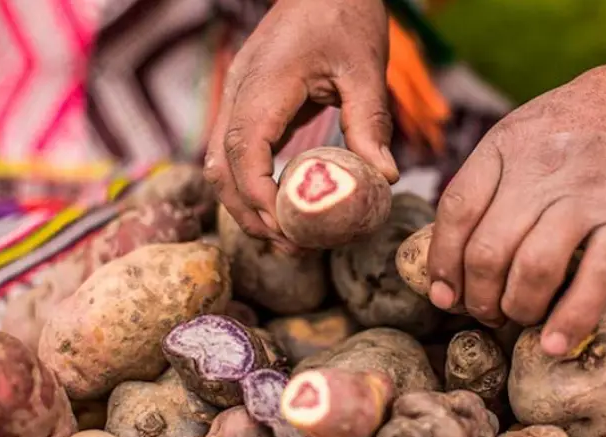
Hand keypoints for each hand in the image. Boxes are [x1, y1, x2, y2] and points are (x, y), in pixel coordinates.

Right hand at [205, 0, 398, 250]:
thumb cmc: (346, 16)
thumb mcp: (364, 68)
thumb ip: (369, 121)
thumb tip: (383, 177)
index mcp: (265, 84)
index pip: (245, 153)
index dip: (259, 199)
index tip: (289, 229)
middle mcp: (240, 92)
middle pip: (222, 168)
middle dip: (250, 213)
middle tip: (291, 246)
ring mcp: (239, 96)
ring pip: (221, 163)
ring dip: (246, 203)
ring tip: (285, 234)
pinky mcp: (248, 101)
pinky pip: (236, 151)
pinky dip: (251, 183)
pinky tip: (281, 203)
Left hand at [427, 64, 605, 355]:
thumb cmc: (571, 128)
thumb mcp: (516, 135)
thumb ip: (483, 183)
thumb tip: (448, 252)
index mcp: (504, 148)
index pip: (456, 211)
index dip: (442, 260)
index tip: (442, 292)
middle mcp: (540, 172)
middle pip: (489, 249)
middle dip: (477, 295)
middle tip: (483, 310)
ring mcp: (584, 198)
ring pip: (533, 269)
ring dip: (517, 308)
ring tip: (517, 316)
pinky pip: (595, 279)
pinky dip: (571, 318)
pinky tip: (554, 342)